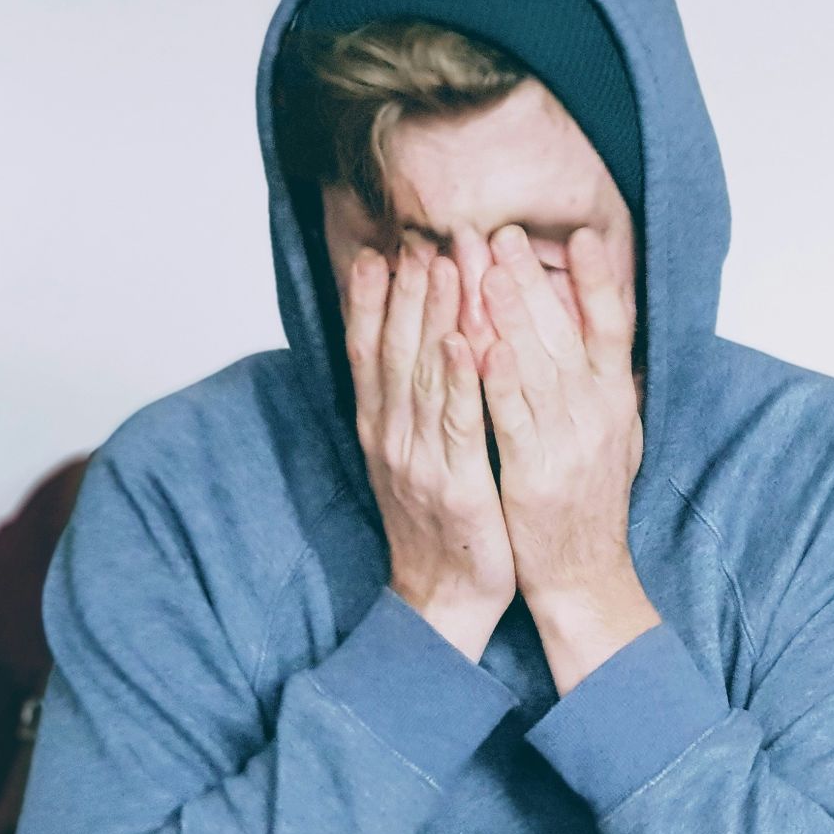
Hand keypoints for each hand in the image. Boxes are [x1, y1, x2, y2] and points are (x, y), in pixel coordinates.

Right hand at [345, 242, 516, 660]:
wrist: (443, 598)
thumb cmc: (439, 524)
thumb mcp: (412, 458)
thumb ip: (409, 406)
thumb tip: (412, 350)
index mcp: (381, 429)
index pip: (370, 351)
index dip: (372, 300)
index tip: (380, 249)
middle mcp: (391, 437)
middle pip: (394, 350)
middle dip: (406, 290)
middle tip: (419, 236)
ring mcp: (419, 459)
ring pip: (423, 375)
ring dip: (432, 316)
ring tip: (443, 264)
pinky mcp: (456, 483)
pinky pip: (458, 423)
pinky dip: (458, 380)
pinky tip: (464, 341)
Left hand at [476, 223, 653, 664]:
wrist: (584, 576)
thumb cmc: (589, 504)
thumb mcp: (617, 436)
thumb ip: (608, 385)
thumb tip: (606, 332)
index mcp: (617, 401)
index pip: (614, 326)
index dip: (599, 279)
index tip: (581, 235)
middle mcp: (599, 415)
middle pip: (566, 332)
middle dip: (531, 279)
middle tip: (501, 232)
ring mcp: (569, 443)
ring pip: (537, 365)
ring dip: (510, 314)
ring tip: (483, 265)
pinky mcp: (535, 473)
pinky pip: (513, 418)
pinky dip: (497, 379)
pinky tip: (477, 343)